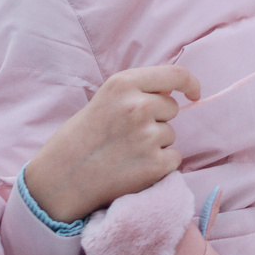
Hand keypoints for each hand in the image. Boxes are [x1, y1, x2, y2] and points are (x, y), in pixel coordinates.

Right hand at [22, 65, 200, 222]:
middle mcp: (139, 106)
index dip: (189, 83)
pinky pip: (173, 159)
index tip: (192, 93)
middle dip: (157, 119)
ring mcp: (148, 136)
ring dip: (155, 144)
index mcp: (124, 84)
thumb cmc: (79, 138)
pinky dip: (159, 165)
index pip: (175, 75)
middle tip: (126, 135)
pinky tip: (133, 168)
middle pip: (171, 108)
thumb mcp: (104, 99)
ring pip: (170, 135)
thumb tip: (171, 95)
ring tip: (125, 153)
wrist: (61, 179)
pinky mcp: (155, 165)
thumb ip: (135, 93)